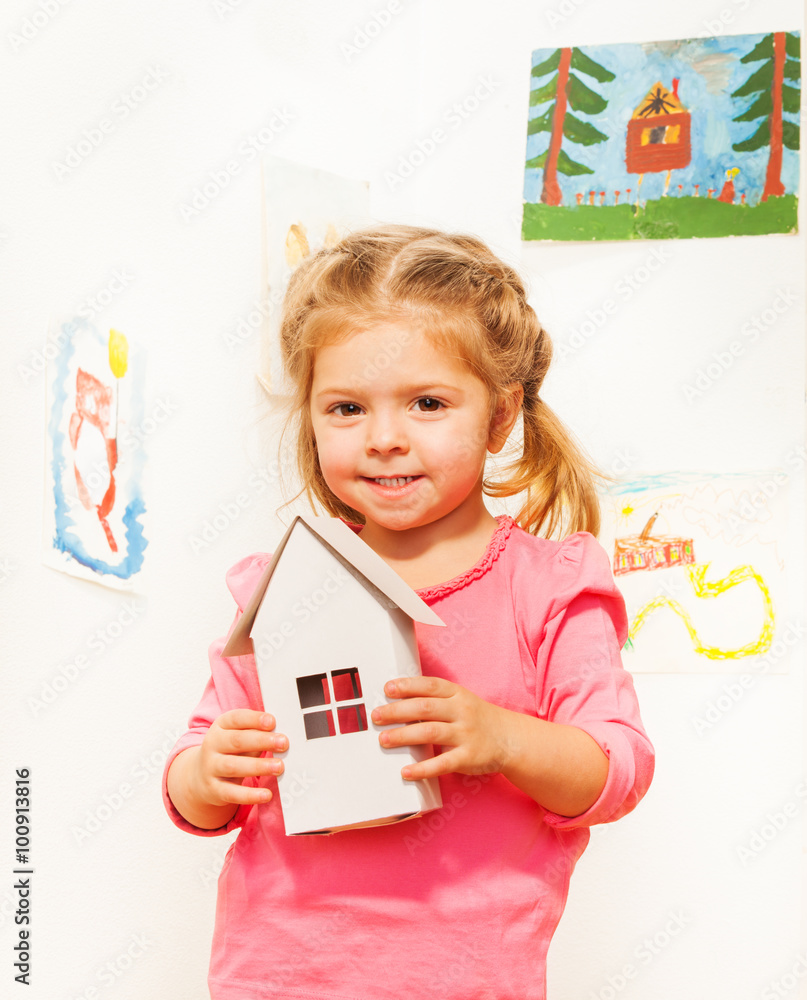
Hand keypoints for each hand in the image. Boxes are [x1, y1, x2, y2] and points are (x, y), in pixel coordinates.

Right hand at [192, 709, 287, 807]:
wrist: (200, 776)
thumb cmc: (230, 751)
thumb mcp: (238, 738)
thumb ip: (256, 735)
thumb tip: (281, 737)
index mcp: (221, 726)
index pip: (236, 719)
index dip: (254, 719)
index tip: (272, 721)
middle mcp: (212, 745)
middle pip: (236, 741)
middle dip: (261, 741)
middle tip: (283, 743)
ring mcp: (211, 767)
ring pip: (234, 766)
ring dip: (258, 766)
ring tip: (279, 767)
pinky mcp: (213, 790)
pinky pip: (232, 793)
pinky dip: (250, 795)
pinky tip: (267, 795)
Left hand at [370, 676, 517, 780]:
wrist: (510, 739)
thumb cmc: (476, 718)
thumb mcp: (460, 701)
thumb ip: (434, 700)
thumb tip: (397, 703)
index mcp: (457, 694)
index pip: (430, 686)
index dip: (408, 686)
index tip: (387, 689)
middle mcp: (461, 711)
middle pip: (425, 708)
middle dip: (397, 711)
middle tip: (376, 716)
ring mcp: (466, 734)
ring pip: (430, 732)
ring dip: (404, 736)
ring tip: (384, 740)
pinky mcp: (468, 757)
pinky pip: (443, 763)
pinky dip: (423, 768)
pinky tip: (406, 772)